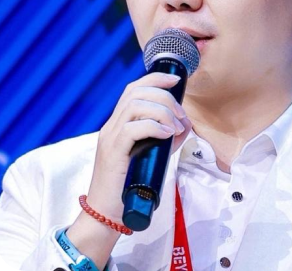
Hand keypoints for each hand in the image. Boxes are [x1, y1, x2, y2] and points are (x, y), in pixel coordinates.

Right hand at [66, 72, 190, 267]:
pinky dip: (154, 126)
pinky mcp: (112, 151)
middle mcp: (112, 125)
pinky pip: (132, 128)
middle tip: (180, 115)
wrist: (107, 212)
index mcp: (119, 122)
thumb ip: (167, 137)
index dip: (155, 78)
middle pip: (136, 92)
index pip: (133, 89)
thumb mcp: (153, 154)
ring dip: (162, 111)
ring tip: (175, 127)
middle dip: (164, 97)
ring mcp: (110, 137)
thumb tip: (185, 124)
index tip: (176, 80)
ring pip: (135, 105)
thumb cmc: (129, 184)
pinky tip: (166, 135)